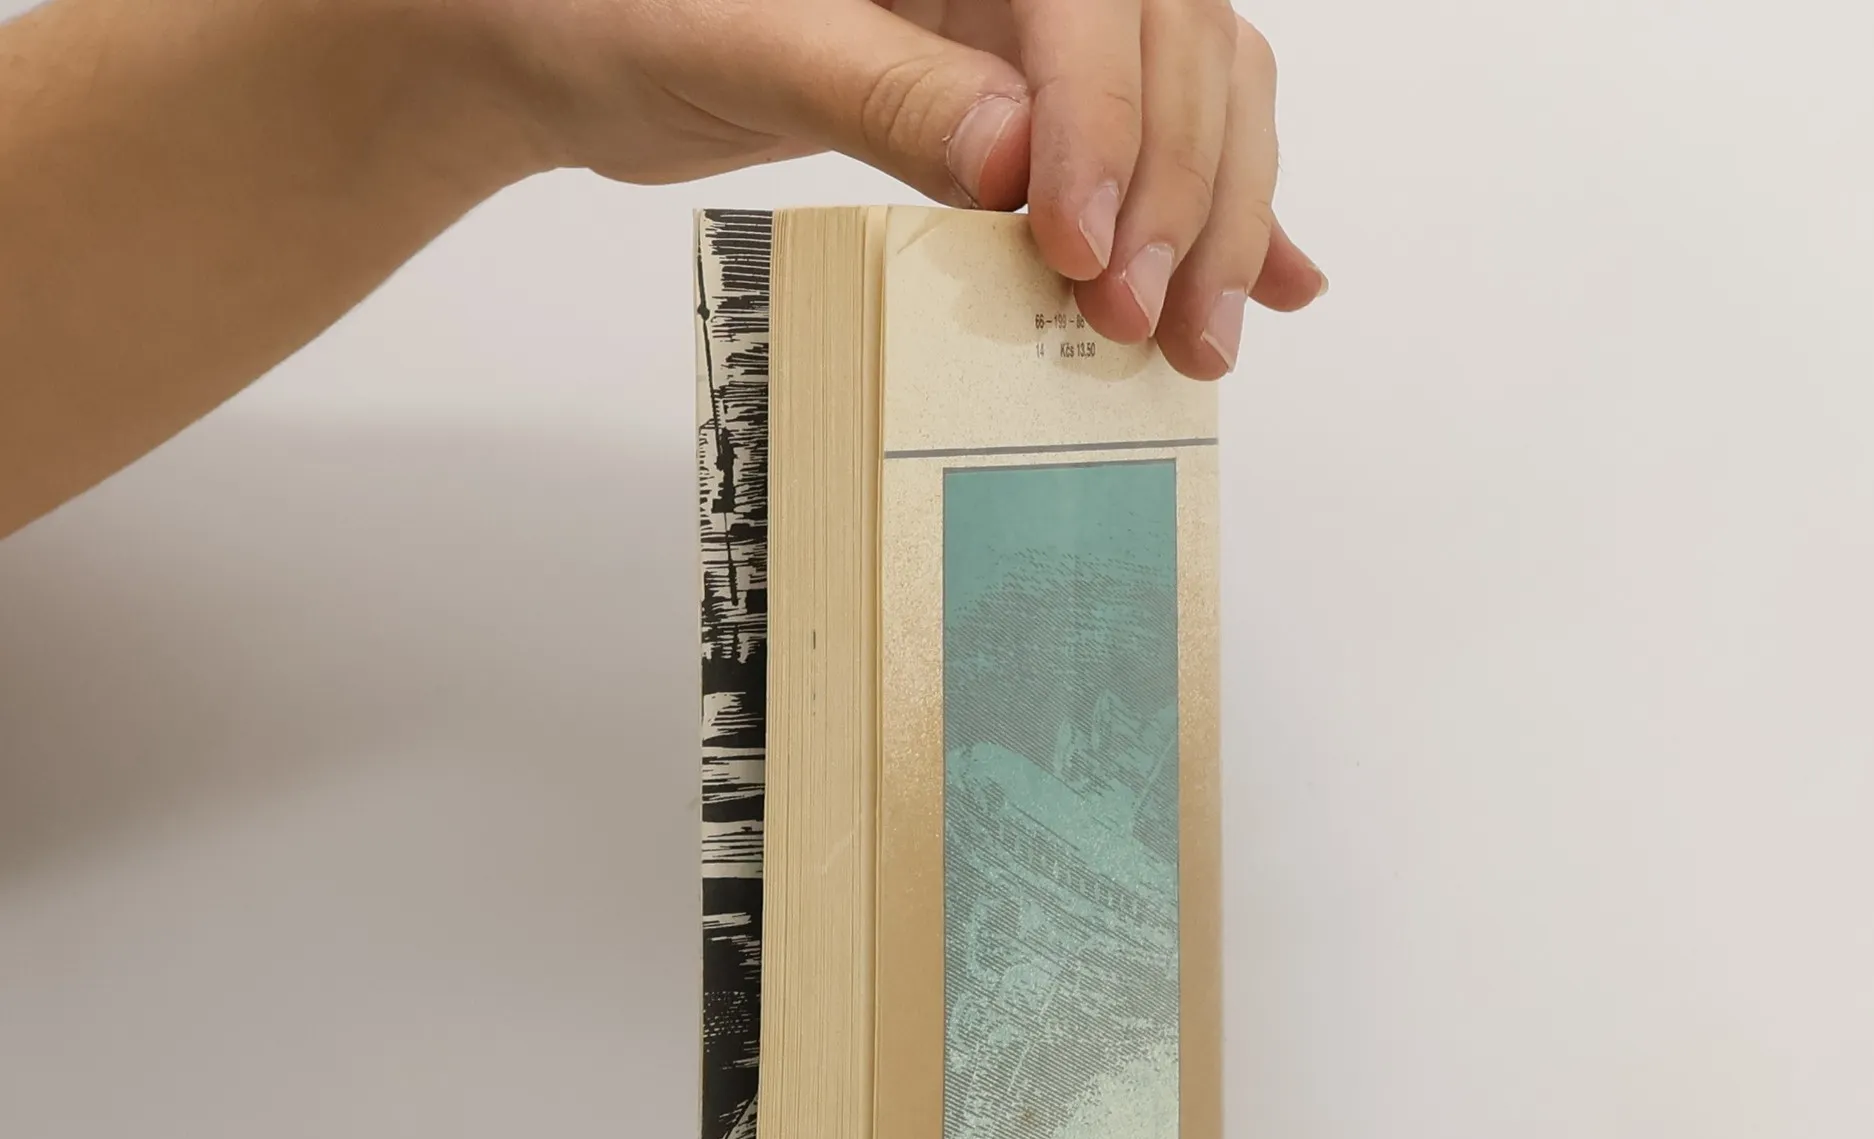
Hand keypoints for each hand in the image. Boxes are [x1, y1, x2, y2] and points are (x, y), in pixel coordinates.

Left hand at [483, 0, 1324, 375]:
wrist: (575, 36)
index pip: (1097, 2)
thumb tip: (1017, 160)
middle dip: (1180, 194)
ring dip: (1216, 218)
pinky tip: (1268, 280)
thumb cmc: (620, 10)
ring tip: (1201, 340)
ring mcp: (1034, 18)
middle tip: (1145, 327)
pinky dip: (1214, 208)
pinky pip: (1149, 133)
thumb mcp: (737, 42)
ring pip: (1195, 91)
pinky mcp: (1027, 86)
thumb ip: (878, 89)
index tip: (1086, 254)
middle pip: (1179, 47)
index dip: (1112, 128)